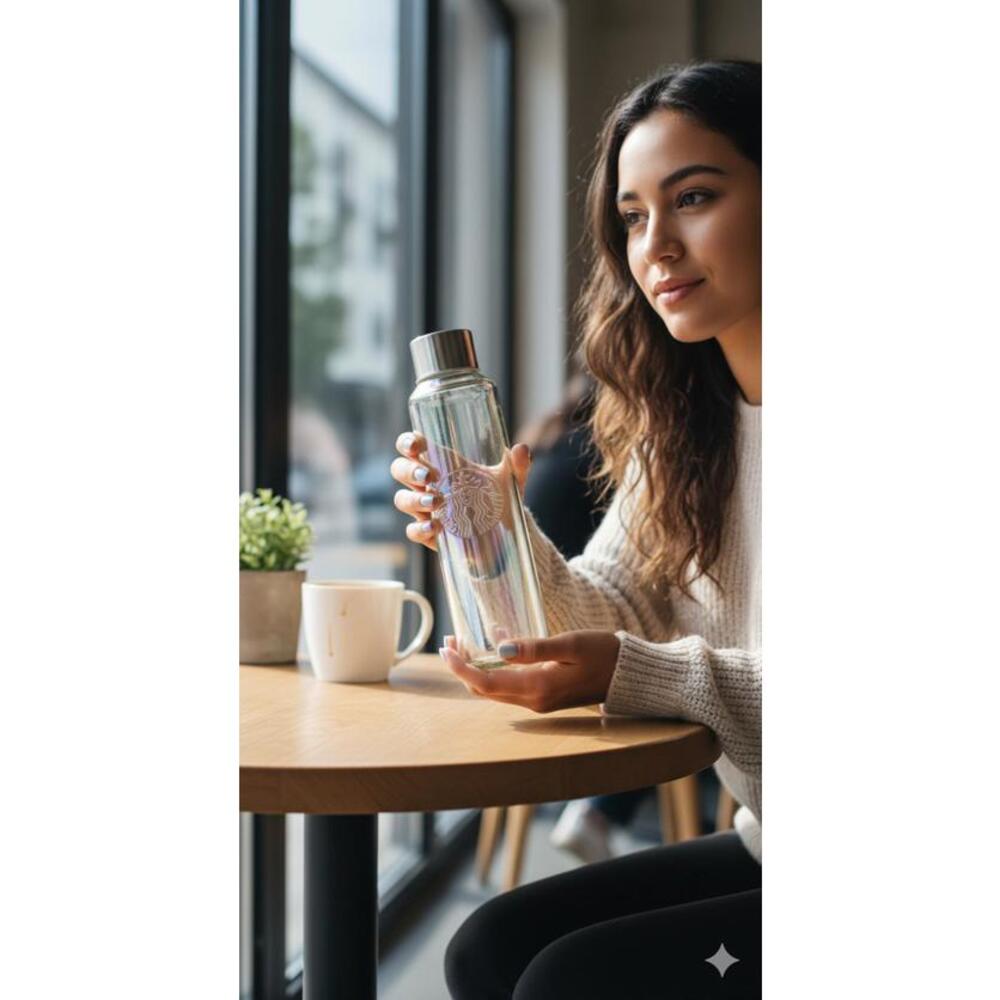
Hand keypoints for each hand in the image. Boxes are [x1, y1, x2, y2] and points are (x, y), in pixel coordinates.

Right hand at [390, 431, 532, 551]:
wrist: (504, 535)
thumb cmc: (497, 499)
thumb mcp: (509, 481)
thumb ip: (517, 465)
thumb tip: (521, 449)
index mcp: (440, 464)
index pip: (412, 447)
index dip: (407, 442)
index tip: (416, 445)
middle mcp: (427, 485)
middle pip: (399, 470)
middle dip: (408, 470)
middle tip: (428, 475)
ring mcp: (425, 510)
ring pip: (402, 500)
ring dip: (414, 499)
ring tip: (435, 501)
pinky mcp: (430, 534)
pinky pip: (413, 531)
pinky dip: (420, 529)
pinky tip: (435, 527)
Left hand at [439, 630, 620, 713]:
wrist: (629, 675)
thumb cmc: (604, 654)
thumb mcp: (570, 644)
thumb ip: (534, 648)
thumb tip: (499, 648)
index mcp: (537, 688)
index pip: (485, 682)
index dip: (461, 667)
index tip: (445, 648)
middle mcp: (533, 701)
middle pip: (484, 689)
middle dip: (462, 667)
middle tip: (450, 640)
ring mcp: (538, 701)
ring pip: (494, 689)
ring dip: (476, 668)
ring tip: (464, 642)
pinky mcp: (544, 696)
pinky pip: (509, 686)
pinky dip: (494, 669)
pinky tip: (495, 644)